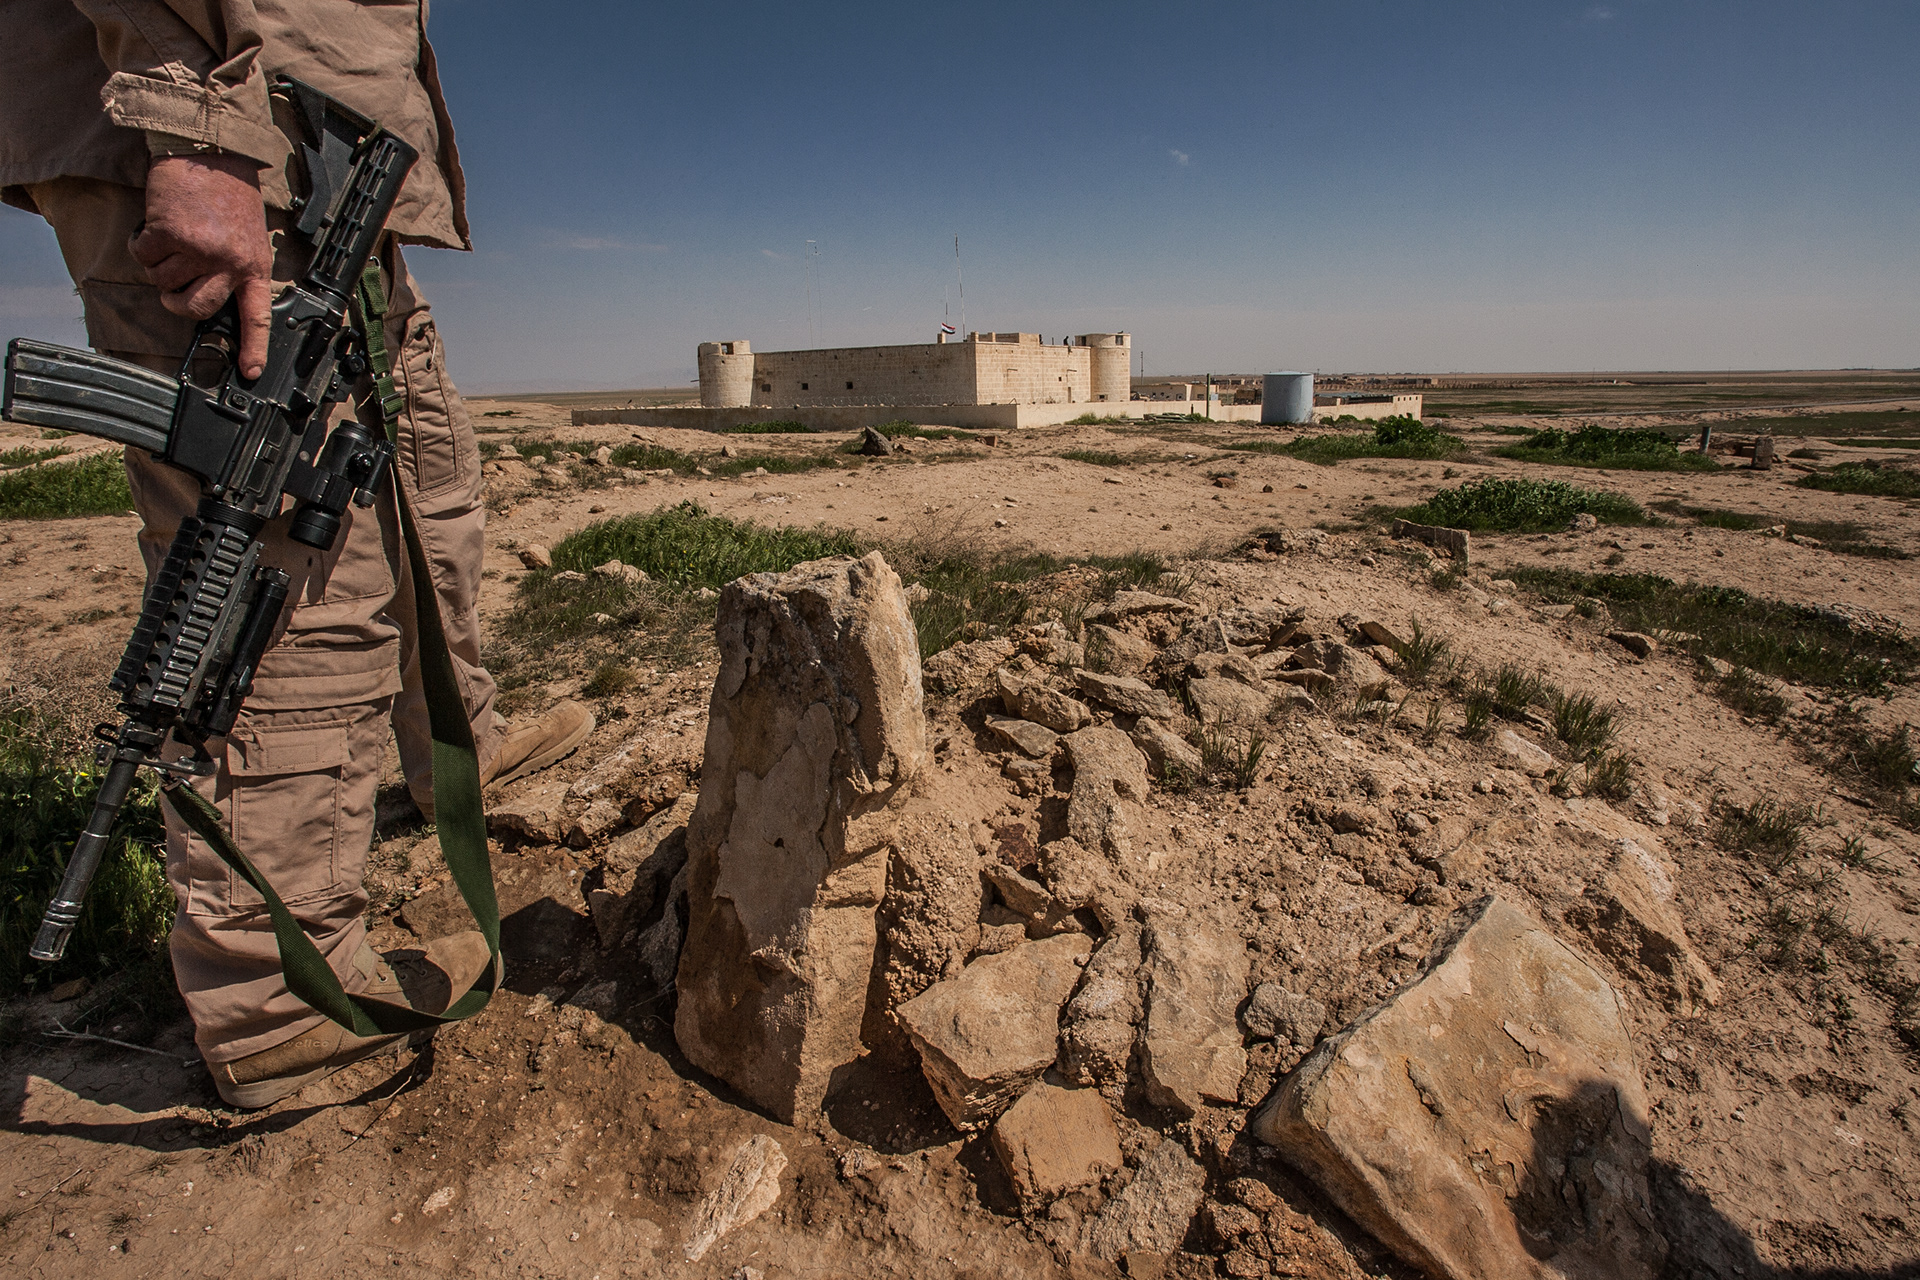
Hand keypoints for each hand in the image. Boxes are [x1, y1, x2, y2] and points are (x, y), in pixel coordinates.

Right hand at [131, 153, 273, 379]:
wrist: (210, 150)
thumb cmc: (230, 190)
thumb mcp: (249, 234)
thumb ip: (237, 265)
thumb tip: (219, 294)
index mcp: (253, 264)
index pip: (255, 315)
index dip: (253, 347)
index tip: (248, 372)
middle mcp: (227, 262)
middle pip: (195, 308)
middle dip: (176, 302)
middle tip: (172, 287)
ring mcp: (198, 249)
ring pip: (163, 280)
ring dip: (158, 264)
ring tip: (171, 237)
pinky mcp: (169, 233)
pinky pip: (143, 256)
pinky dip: (141, 243)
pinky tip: (154, 225)